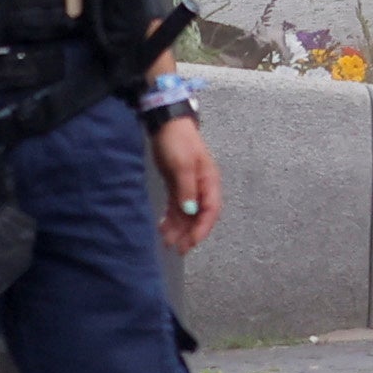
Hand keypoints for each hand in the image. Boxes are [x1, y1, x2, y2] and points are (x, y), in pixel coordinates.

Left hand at [147, 112, 220, 255]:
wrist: (166, 124)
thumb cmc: (177, 141)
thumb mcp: (182, 165)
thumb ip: (187, 188)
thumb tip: (191, 211)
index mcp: (209, 182)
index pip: (211, 211)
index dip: (202, 228)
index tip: (191, 242)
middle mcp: (202, 188)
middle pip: (199, 216)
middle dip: (189, 233)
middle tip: (178, 248)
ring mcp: (189, 188)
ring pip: (186, 214)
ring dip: (178, 228)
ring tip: (166, 242)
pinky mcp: (177, 186)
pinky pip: (176, 207)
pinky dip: (171, 218)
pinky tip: (162, 228)